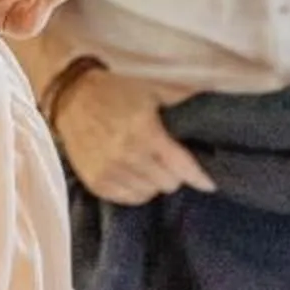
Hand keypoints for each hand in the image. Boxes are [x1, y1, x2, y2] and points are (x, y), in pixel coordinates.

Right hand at [56, 69, 215, 205]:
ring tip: (149, 163)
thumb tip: (216, 112)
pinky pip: (129, 198)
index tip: (209, 183)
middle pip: (168, 183)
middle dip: (174, 172)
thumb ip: (183, 103)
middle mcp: (126, 155)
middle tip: (169, 158)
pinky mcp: (96, 183)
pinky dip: (137, 188)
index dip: (199, 177)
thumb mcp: (153, 90)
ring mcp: (108, 171)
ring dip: (154, 181)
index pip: (181, 166)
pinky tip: (134, 171)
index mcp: (143, 130)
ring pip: (150, 193)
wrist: (73, 98)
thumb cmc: (117, 92)